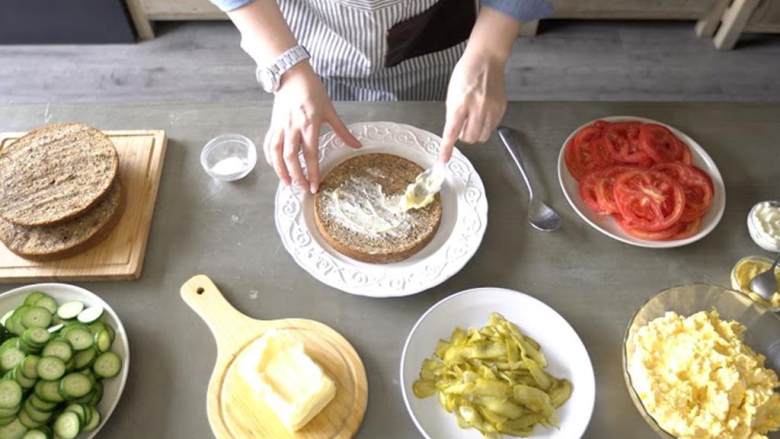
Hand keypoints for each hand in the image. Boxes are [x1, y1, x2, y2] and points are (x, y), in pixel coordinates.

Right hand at [263, 62, 360, 192]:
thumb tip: (357, 145)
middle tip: (302, 189)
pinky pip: (269, 145)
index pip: (310, 154)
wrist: (292, 74)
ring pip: (276, 153)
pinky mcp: (273, 124)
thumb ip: (342, 131)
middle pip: (291, 157)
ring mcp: (281, 126)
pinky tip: (277, 168)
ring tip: (287, 183)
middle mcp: (293, 127)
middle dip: (296, 176)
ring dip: (280, 170)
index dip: (312, 172)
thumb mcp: (330, 110)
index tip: (315, 186)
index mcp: (309, 124)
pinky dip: (271, 158)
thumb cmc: (312, 91)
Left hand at [439, 47, 507, 162]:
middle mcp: (477, 108)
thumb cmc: (466, 74)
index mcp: (460, 103)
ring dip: (476, 133)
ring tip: (474, 119)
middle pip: (469, 138)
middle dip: (464, 136)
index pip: (452, 132)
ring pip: (482, 136)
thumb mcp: (452, 94)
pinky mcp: (501, 109)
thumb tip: (454, 133)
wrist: (486, 60)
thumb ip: (453, 115)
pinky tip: (484, 113)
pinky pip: (492, 128)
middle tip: (463, 124)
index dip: (447, 148)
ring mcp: (491, 109)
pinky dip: (486, 125)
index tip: (443, 160)